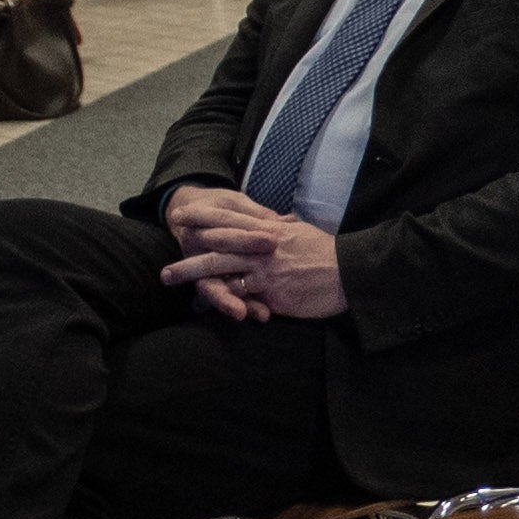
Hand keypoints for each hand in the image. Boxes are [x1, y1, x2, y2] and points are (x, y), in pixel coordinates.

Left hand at [161, 194, 345, 320]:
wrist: (351, 272)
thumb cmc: (330, 254)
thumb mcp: (304, 234)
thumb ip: (286, 229)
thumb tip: (280, 222)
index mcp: (270, 229)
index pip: (231, 217)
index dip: (204, 215)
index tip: (182, 215)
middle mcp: (262, 245)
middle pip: (217, 240)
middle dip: (189, 240)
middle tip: (166, 239)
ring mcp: (264, 267)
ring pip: (219, 266)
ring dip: (190, 271)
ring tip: (167, 276)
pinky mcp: (270, 290)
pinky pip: (238, 294)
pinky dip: (218, 298)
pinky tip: (199, 302)